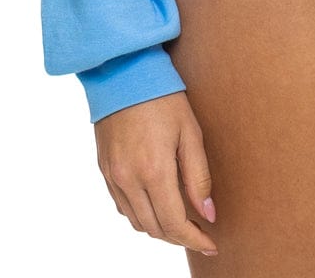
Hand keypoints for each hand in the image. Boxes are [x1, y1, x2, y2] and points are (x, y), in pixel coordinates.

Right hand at [94, 90, 218, 255]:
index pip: (174, 223)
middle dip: (179, 236)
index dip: (194, 239)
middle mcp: (129, 179)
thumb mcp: (190, 132)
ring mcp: (113, 176)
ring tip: (181, 221)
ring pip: (136, 222)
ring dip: (159, 228)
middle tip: (200, 233)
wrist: (124, 71)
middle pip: (155, 228)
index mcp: (153, 170)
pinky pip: (122, 206)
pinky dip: (140, 214)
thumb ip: (199, 177)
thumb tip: (208, 213)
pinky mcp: (104, 169)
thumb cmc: (162, 97)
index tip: (211, 243)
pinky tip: (156, 204)